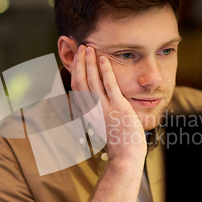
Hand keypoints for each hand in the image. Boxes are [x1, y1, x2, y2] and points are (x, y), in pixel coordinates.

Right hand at [70, 45, 146, 164]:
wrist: (126, 154)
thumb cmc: (119, 139)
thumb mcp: (105, 122)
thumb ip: (100, 109)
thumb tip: (101, 98)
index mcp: (89, 112)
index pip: (77, 87)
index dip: (75, 71)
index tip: (76, 58)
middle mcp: (93, 109)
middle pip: (80, 81)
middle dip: (80, 63)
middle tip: (81, 47)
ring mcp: (105, 108)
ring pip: (92, 81)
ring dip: (90, 63)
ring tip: (89, 48)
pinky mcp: (118, 107)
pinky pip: (110, 86)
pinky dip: (105, 71)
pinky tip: (104, 59)